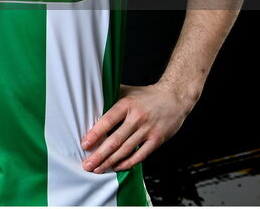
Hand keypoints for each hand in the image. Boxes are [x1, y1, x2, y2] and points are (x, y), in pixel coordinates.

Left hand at [80, 81, 195, 172]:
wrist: (174, 98)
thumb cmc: (146, 95)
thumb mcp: (127, 91)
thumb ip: (110, 95)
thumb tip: (90, 99)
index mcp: (127, 104)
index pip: (108, 120)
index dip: (95, 134)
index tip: (85, 144)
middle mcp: (137, 117)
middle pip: (115, 140)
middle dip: (100, 154)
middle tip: (87, 165)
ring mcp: (148, 130)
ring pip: (126, 150)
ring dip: (110, 161)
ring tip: (98, 169)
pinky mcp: (157, 139)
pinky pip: (141, 155)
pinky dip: (128, 163)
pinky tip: (117, 167)